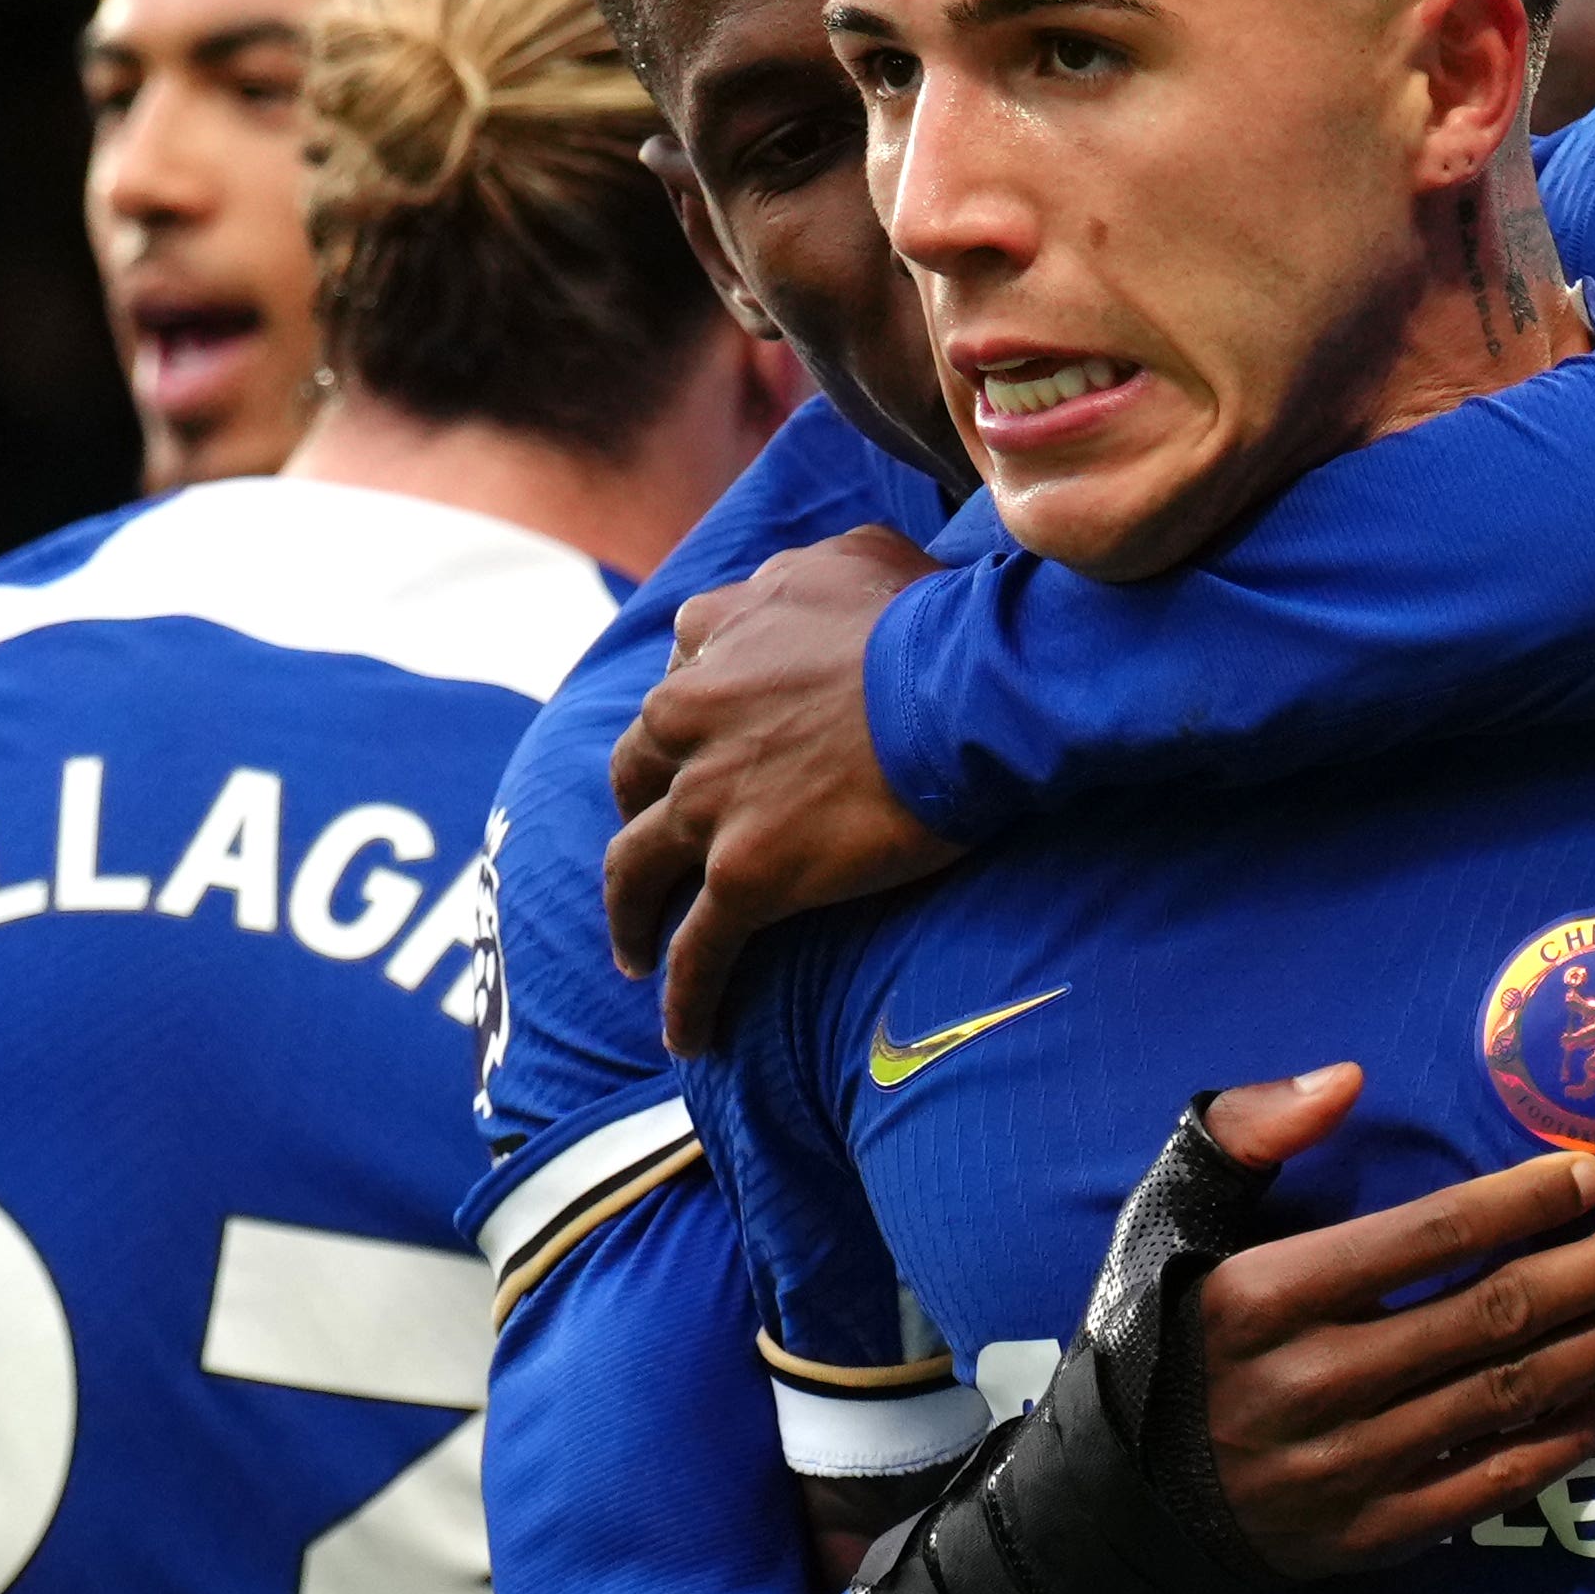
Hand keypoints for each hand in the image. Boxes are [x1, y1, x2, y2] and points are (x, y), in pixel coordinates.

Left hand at [606, 525, 952, 1045]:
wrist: (966, 691)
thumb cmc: (935, 622)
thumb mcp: (860, 556)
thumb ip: (817, 566)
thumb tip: (821, 572)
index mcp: (713, 634)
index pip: (676, 679)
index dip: (687, 722)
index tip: (702, 751)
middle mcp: (691, 713)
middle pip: (635, 773)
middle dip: (639, 813)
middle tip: (658, 854)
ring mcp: (711, 798)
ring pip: (633, 869)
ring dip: (629, 916)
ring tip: (634, 954)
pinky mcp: (745, 873)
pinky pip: (695, 952)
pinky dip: (683, 998)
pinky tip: (686, 1037)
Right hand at [1168, 1066, 1594, 1569]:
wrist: (1116, 1510)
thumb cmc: (1159, 1341)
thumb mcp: (1164, 1222)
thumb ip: (1244, 1136)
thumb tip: (1344, 1078)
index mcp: (1261, 1296)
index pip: (1422, 1238)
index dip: (1519, 1202)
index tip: (1593, 1173)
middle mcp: (1310, 1383)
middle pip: (1489, 1317)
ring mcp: (1346, 1468)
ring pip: (1507, 1398)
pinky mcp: (1372, 1536)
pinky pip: (1492, 1482)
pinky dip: (1566, 1441)